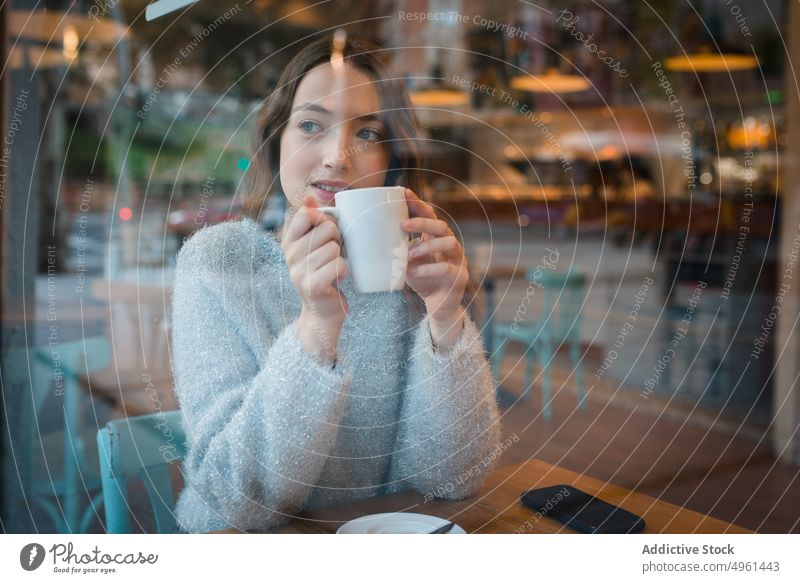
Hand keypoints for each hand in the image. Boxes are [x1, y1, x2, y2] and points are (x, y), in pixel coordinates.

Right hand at [281, 196, 348, 361]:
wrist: (322, 313)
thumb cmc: (322, 274)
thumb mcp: (313, 247)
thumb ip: (311, 221)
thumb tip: (309, 197)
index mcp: (288, 242)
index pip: (305, 214)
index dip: (324, 219)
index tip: (325, 234)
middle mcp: (289, 256)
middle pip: (326, 228)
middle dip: (338, 240)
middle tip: (332, 256)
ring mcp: (299, 272)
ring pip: (335, 248)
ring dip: (342, 258)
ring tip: (333, 269)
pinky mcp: (313, 285)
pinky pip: (340, 265)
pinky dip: (344, 272)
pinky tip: (337, 280)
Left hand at [402, 188, 467, 343]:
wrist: (438, 306)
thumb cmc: (422, 279)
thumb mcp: (408, 261)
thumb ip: (399, 249)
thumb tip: (370, 236)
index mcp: (437, 238)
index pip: (431, 215)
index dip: (419, 204)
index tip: (405, 193)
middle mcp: (451, 246)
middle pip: (442, 226)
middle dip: (423, 222)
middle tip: (403, 224)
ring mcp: (458, 260)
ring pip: (450, 243)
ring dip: (427, 246)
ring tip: (408, 255)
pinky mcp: (459, 277)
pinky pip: (447, 268)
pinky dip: (428, 269)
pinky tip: (413, 272)